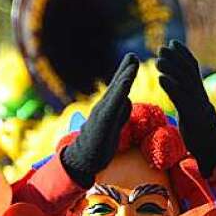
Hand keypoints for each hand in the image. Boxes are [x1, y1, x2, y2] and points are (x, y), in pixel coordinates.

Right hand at [60, 53, 138, 186]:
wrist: (83, 160)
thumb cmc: (99, 144)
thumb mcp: (114, 125)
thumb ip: (121, 112)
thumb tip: (128, 99)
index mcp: (108, 108)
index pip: (118, 89)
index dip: (125, 74)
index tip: (132, 59)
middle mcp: (103, 107)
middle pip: (116, 85)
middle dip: (125, 70)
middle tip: (132, 55)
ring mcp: (102, 113)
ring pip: (115, 92)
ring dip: (124, 77)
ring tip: (132, 63)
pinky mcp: (103, 121)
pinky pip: (113, 104)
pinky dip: (120, 92)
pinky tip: (126, 83)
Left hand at [156, 40, 215, 175]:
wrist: (213, 146)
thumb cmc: (201, 129)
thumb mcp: (193, 109)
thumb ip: (187, 96)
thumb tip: (179, 87)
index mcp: (199, 92)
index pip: (193, 68)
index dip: (184, 54)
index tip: (173, 43)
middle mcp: (199, 94)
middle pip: (187, 71)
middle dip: (175, 58)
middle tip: (162, 47)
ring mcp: (196, 104)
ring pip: (184, 82)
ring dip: (171, 69)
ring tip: (159, 59)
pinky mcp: (191, 115)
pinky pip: (180, 98)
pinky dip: (171, 86)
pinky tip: (161, 78)